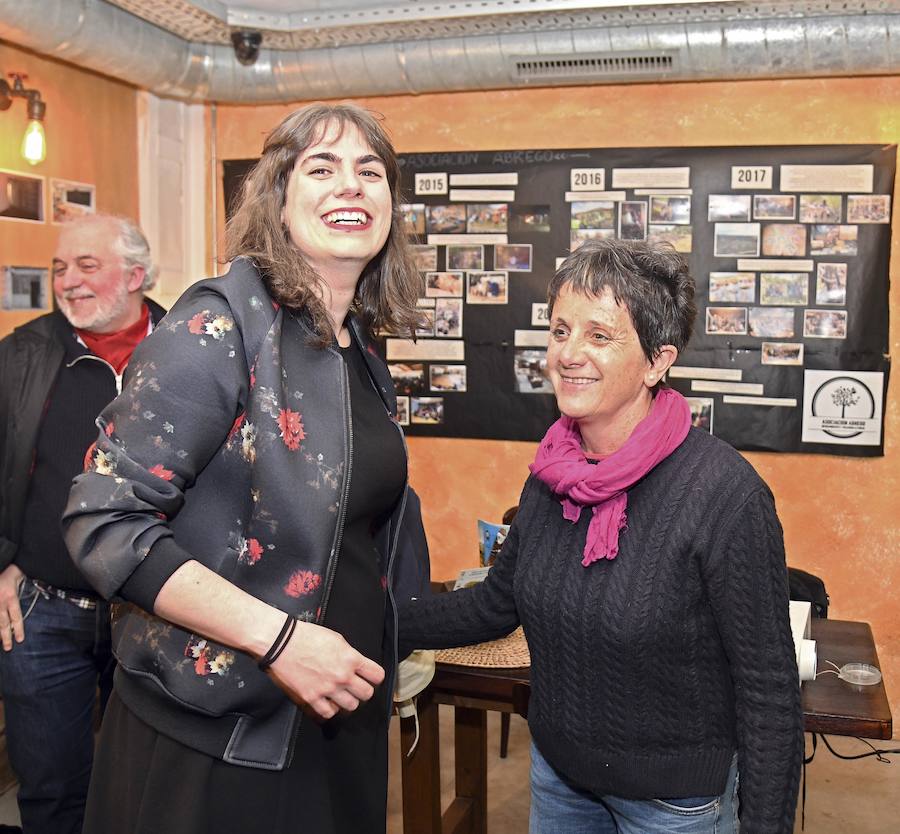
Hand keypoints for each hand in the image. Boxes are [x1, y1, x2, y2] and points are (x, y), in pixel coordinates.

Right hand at [0, 565, 25, 650]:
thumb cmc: (10, 570)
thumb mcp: (19, 577)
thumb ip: (23, 586)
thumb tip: (38, 589)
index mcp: (10, 597)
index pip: (16, 617)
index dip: (18, 629)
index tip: (20, 639)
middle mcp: (0, 602)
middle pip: (3, 623)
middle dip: (6, 637)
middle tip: (9, 648)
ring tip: (1, 643)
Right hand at [266, 621, 384, 719]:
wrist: (282, 643)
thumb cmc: (307, 636)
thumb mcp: (337, 639)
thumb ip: (350, 655)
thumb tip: (357, 665)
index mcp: (351, 659)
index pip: (377, 675)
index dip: (375, 676)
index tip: (370, 677)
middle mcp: (342, 676)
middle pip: (367, 694)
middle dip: (363, 690)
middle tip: (356, 686)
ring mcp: (327, 689)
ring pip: (351, 706)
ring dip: (348, 700)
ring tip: (342, 694)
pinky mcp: (311, 698)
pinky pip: (329, 713)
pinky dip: (330, 708)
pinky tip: (328, 701)